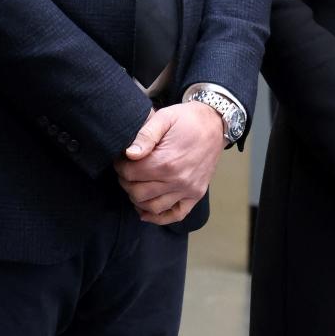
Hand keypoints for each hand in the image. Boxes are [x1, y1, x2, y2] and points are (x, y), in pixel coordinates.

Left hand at [116, 102, 224, 225]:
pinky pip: (176, 215)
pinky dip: (158, 217)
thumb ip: (145, 135)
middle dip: (126, 183)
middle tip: (126, 172)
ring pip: (153, 207)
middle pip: (138, 193)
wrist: (214, 124)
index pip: (130, 174)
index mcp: (166, 161)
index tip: (120, 160)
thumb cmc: (186, 120)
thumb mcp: (164, 118)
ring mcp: (188, 190)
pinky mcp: (196, 195)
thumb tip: (129, 154)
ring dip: (138, 199)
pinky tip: (145, 211)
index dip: (120, 167)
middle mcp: (177, 180)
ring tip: (135, 186)